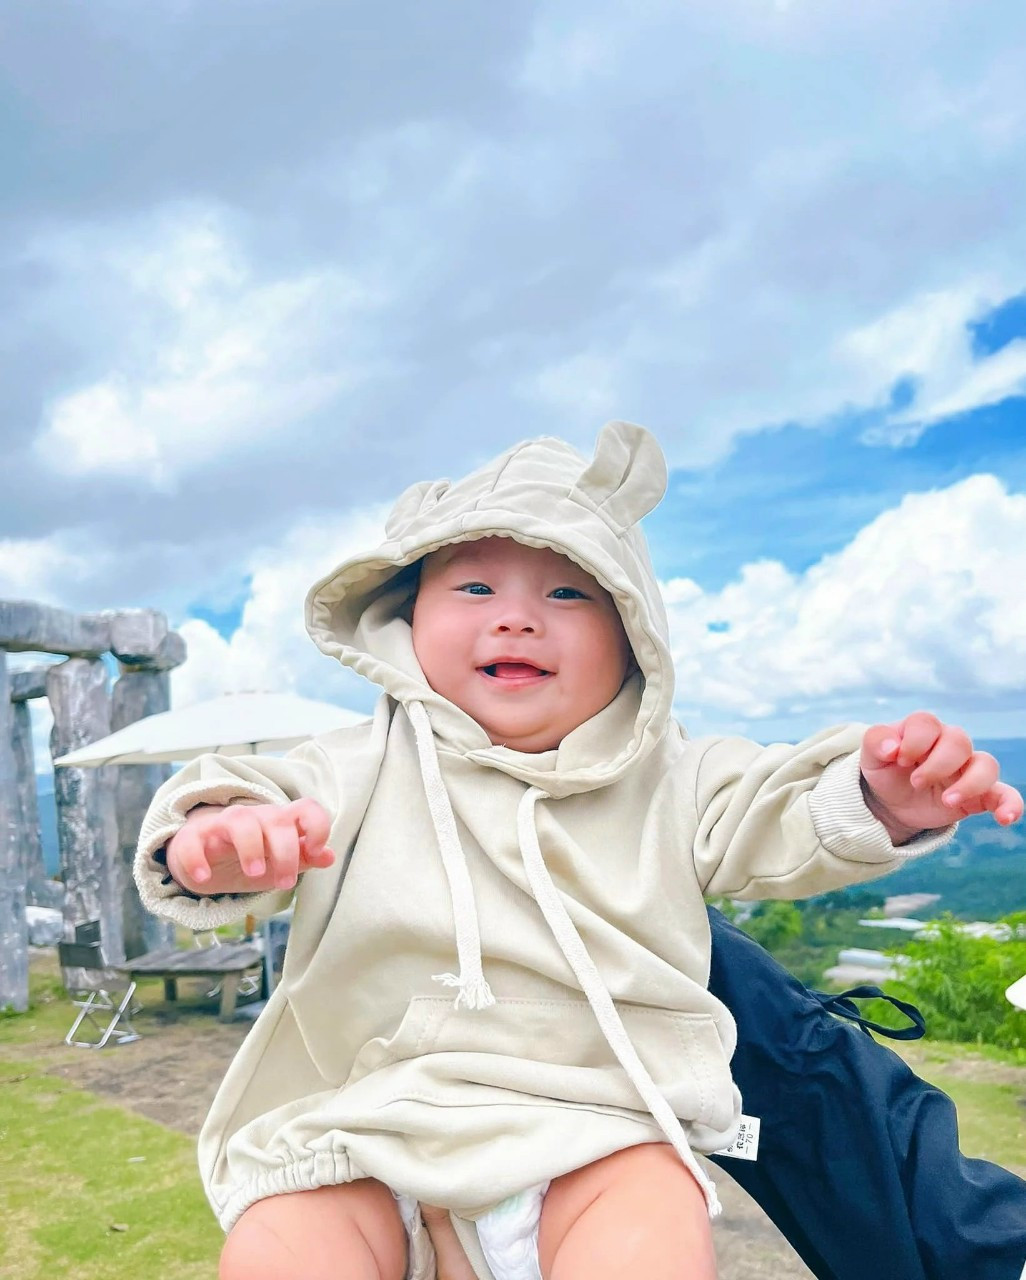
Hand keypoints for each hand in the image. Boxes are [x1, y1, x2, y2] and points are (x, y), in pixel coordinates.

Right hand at [166, 798, 333, 894]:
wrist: (201, 858)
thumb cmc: (247, 859)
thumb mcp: (277, 863)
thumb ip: (303, 858)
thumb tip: (330, 856)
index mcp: (279, 823)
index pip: (306, 808)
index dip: (318, 826)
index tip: (316, 851)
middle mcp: (253, 819)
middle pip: (276, 819)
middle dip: (285, 852)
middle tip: (286, 883)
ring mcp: (221, 825)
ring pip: (240, 820)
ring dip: (251, 847)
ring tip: (254, 873)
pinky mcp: (192, 838)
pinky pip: (193, 842)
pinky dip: (197, 859)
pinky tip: (203, 879)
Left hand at [861, 712, 1023, 843]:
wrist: (892, 802)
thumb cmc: (885, 770)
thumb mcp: (871, 755)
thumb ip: (876, 741)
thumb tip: (892, 748)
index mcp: (923, 730)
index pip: (926, 723)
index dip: (914, 741)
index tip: (898, 760)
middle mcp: (950, 745)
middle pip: (958, 741)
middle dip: (937, 764)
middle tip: (916, 782)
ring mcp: (967, 769)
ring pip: (986, 764)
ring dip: (969, 783)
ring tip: (948, 800)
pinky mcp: (979, 795)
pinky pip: (1005, 795)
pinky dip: (1010, 805)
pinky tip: (1005, 819)